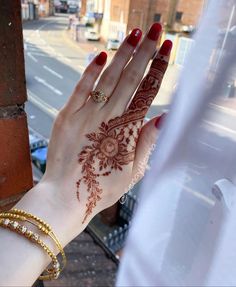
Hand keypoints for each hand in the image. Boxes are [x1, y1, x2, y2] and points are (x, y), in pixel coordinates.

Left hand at [38, 23, 171, 240]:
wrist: (66, 196)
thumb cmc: (101, 187)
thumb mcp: (133, 171)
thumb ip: (148, 143)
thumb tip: (162, 118)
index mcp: (128, 131)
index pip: (147, 92)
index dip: (158, 69)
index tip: (167, 49)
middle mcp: (108, 117)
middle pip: (131, 78)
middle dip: (146, 52)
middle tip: (156, 31)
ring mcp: (85, 115)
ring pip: (108, 78)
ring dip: (123, 54)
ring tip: (135, 34)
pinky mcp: (67, 116)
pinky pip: (81, 87)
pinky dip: (91, 70)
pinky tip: (102, 54)